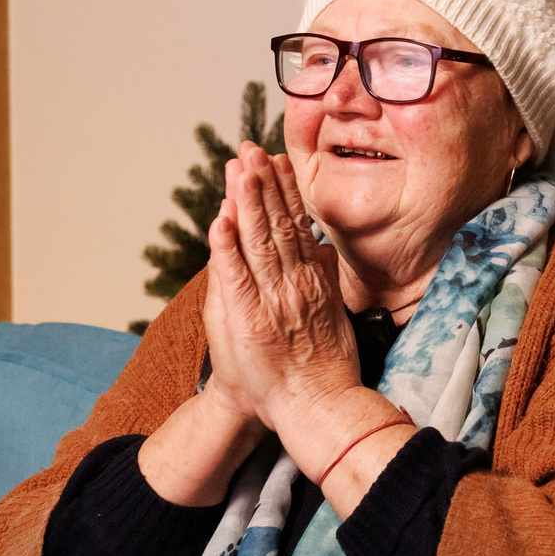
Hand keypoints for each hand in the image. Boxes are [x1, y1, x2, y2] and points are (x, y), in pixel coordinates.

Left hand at [204, 143, 378, 473]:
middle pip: (276, 224)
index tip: (276, 159)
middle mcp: (293, 283)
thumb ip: (324, 277)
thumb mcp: (334, 312)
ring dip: (246, 202)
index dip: (284, 190)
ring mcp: (271, 300)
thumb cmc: (321, 366)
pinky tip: (221, 219)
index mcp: (312, 278)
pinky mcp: (248, 319)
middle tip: (251, 149)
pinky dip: (225, 247)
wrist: (312, 406)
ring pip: (257, 241)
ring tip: (238, 168)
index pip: (296, 224)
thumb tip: (321, 247)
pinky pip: (234, 277)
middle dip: (262, 184)